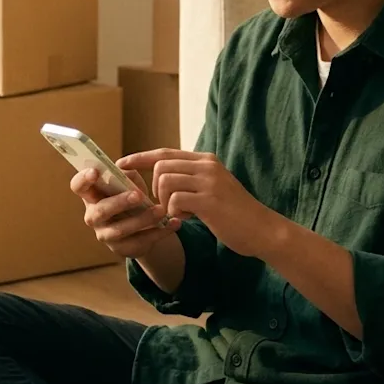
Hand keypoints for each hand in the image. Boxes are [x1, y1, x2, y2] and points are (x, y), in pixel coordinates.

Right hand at [69, 167, 180, 258]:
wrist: (143, 225)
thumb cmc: (131, 196)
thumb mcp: (130, 183)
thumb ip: (128, 175)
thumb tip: (127, 170)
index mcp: (91, 194)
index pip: (78, 186)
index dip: (84, 179)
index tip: (96, 172)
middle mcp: (94, 216)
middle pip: (100, 211)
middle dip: (119, 203)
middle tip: (138, 195)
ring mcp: (106, 234)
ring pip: (121, 230)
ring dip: (142, 219)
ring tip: (161, 211)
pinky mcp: (123, 249)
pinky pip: (141, 242)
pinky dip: (159, 232)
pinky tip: (174, 223)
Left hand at [118, 149, 286, 258]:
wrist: (262, 230)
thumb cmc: (235, 214)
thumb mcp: (212, 188)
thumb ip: (191, 179)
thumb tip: (161, 177)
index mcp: (205, 160)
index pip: (164, 153)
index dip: (140, 158)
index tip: (120, 164)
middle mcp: (207, 165)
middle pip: (161, 167)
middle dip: (155, 189)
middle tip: (166, 207)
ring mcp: (209, 181)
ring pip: (165, 182)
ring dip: (165, 202)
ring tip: (179, 213)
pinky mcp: (209, 200)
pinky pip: (175, 201)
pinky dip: (175, 213)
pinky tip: (188, 219)